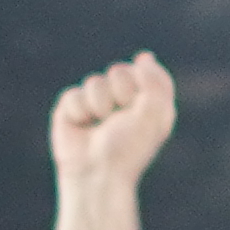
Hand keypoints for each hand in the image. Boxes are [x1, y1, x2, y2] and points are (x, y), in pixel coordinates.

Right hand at [49, 54, 176, 194]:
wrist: (96, 172)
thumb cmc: (128, 149)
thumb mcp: (152, 117)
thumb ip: (156, 84)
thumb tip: (145, 57)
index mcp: (150, 104)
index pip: (149, 72)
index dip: (143, 85)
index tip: (140, 106)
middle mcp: (125, 102)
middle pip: (120, 71)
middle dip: (120, 93)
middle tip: (120, 120)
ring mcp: (98, 103)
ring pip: (95, 81)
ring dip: (99, 105)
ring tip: (100, 125)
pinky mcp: (74, 108)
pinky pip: (74, 94)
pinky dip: (79, 111)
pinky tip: (82, 127)